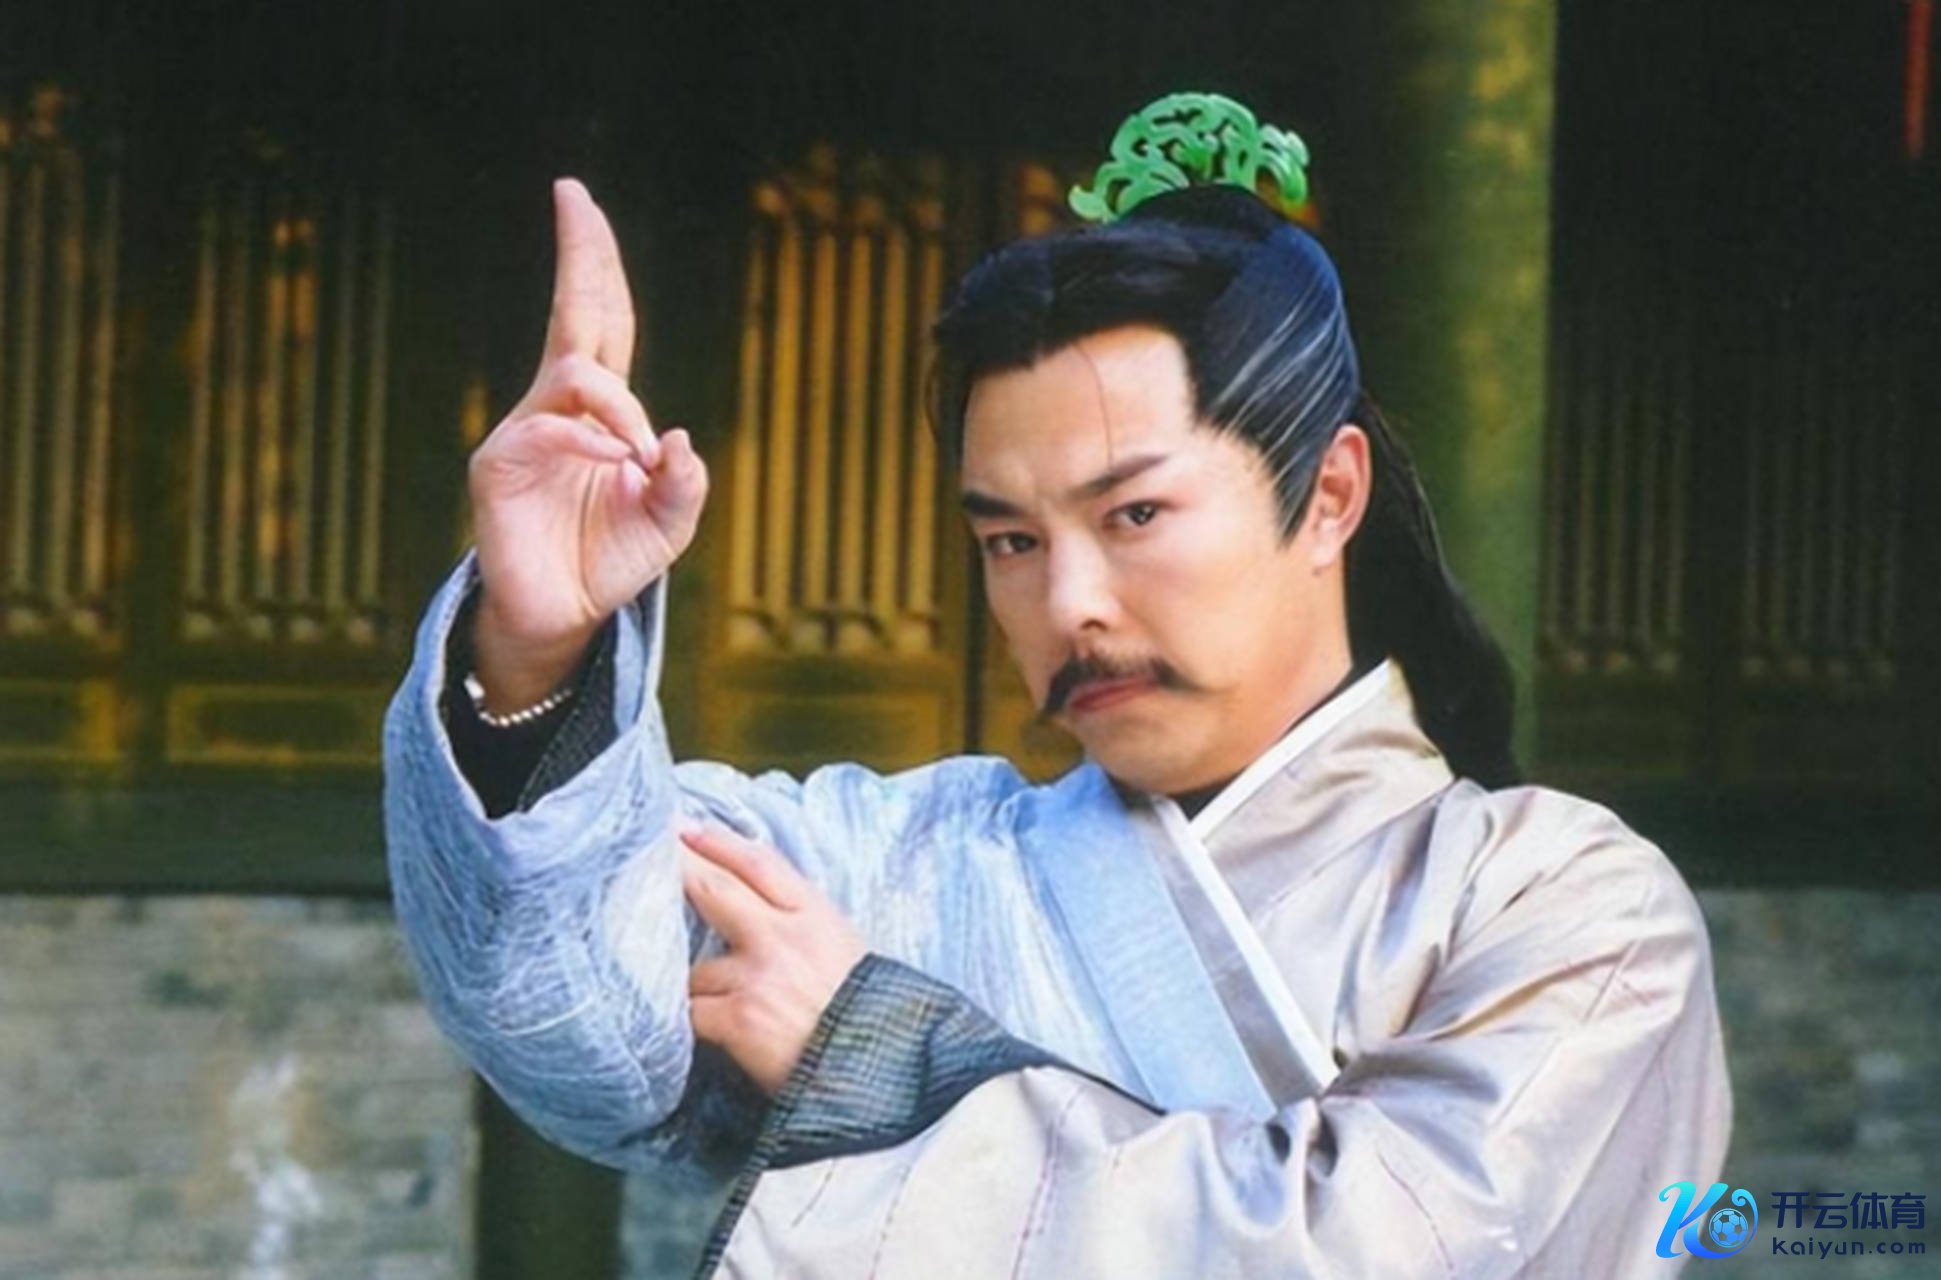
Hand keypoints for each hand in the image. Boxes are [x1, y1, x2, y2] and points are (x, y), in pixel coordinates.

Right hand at [468, 179, 709, 708]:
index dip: (596, 263)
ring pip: (578, 374)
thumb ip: (685, 482)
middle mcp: (559, 406)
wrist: (563, 616)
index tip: (579, 201)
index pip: (603, 318)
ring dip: (622, 406)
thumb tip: (674, 437)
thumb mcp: (671, 521)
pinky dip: (593, 441)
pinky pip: (551, 428)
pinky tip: (617, 466)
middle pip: (575, 312)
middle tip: (572, 194)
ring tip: (639, 456)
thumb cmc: (613, 559)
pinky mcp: (499, 462)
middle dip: (579, 252)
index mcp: (602, 409)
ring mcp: (526, 428)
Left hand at [681, 823, 866, 1095]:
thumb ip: (802, 928)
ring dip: (686, 982)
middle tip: (640, 856)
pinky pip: (691, 1011)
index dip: (718, 842)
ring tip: (689, 996)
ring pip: (695, 966)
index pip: (760, 862)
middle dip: (675, 869)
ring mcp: (758, 977)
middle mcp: (785, 937)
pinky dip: (685, 1019)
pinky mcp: (739, 1019)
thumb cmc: (867, 1020)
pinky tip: (685, 1027)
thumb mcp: (847, 954)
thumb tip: (752, 912)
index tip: (684, 828)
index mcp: (817, 916)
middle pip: (714, 889)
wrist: (881, 1075)